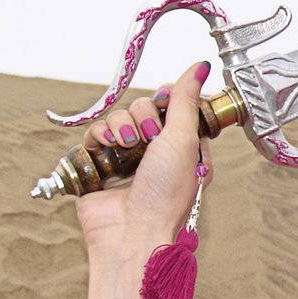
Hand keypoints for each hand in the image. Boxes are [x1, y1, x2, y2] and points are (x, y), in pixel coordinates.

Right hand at [75, 61, 215, 250]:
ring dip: (120, 124)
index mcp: (187, 150)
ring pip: (119, 118)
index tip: (166, 101)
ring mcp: (129, 159)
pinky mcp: (102, 165)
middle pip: (145, 108)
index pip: (177, 108)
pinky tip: (106, 145)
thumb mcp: (183, 140)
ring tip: (125, 144)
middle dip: (143, 115)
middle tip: (148, 136)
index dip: (169, 100)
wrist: (130, 233)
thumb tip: (201, 66)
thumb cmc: (165, 194)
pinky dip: (99, 135)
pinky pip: (96, 134)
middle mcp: (158, 153)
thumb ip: (186, 101)